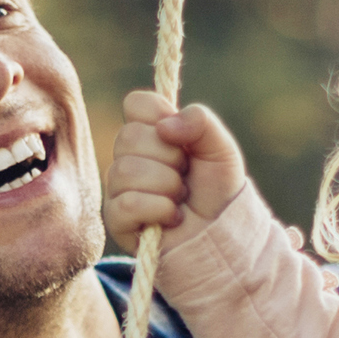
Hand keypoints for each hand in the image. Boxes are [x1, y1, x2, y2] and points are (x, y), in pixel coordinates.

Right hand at [108, 90, 248, 241]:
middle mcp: (129, 156)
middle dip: (170, 158)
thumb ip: (201, 122)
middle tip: (185, 175)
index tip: (182, 138)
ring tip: (179, 199)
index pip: (136, 103)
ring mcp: (119, 187)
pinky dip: (159, 209)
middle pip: (129, 136)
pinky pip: (128, 204)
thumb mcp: (221, 148)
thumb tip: (164, 126)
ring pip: (126, 170)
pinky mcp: (116, 219)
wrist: (222, 234)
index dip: (159, 116)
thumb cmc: (218, 190)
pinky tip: (171, 217)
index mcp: (151, 133)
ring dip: (167, 187)